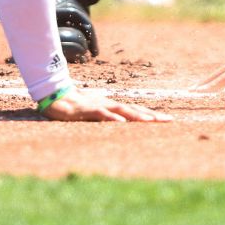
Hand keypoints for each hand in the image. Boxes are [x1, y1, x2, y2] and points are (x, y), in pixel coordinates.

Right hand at [40, 86, 168, 122]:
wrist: (56, 98)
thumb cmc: (76, 107)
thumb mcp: (95, 115)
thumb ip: (108, 119)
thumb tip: (122, 126)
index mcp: (113, 107)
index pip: (136, 110)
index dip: (152, 115)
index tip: (168, 120)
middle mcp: (110, 105)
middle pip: (135, 109)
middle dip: (152, 115)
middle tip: (169, 121)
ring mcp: (100, 106)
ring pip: (122, 111)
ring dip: (137, 116)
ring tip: (151, 121)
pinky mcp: (88, 110)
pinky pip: (102, 114)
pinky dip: (112, 118)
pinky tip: (121, 123)